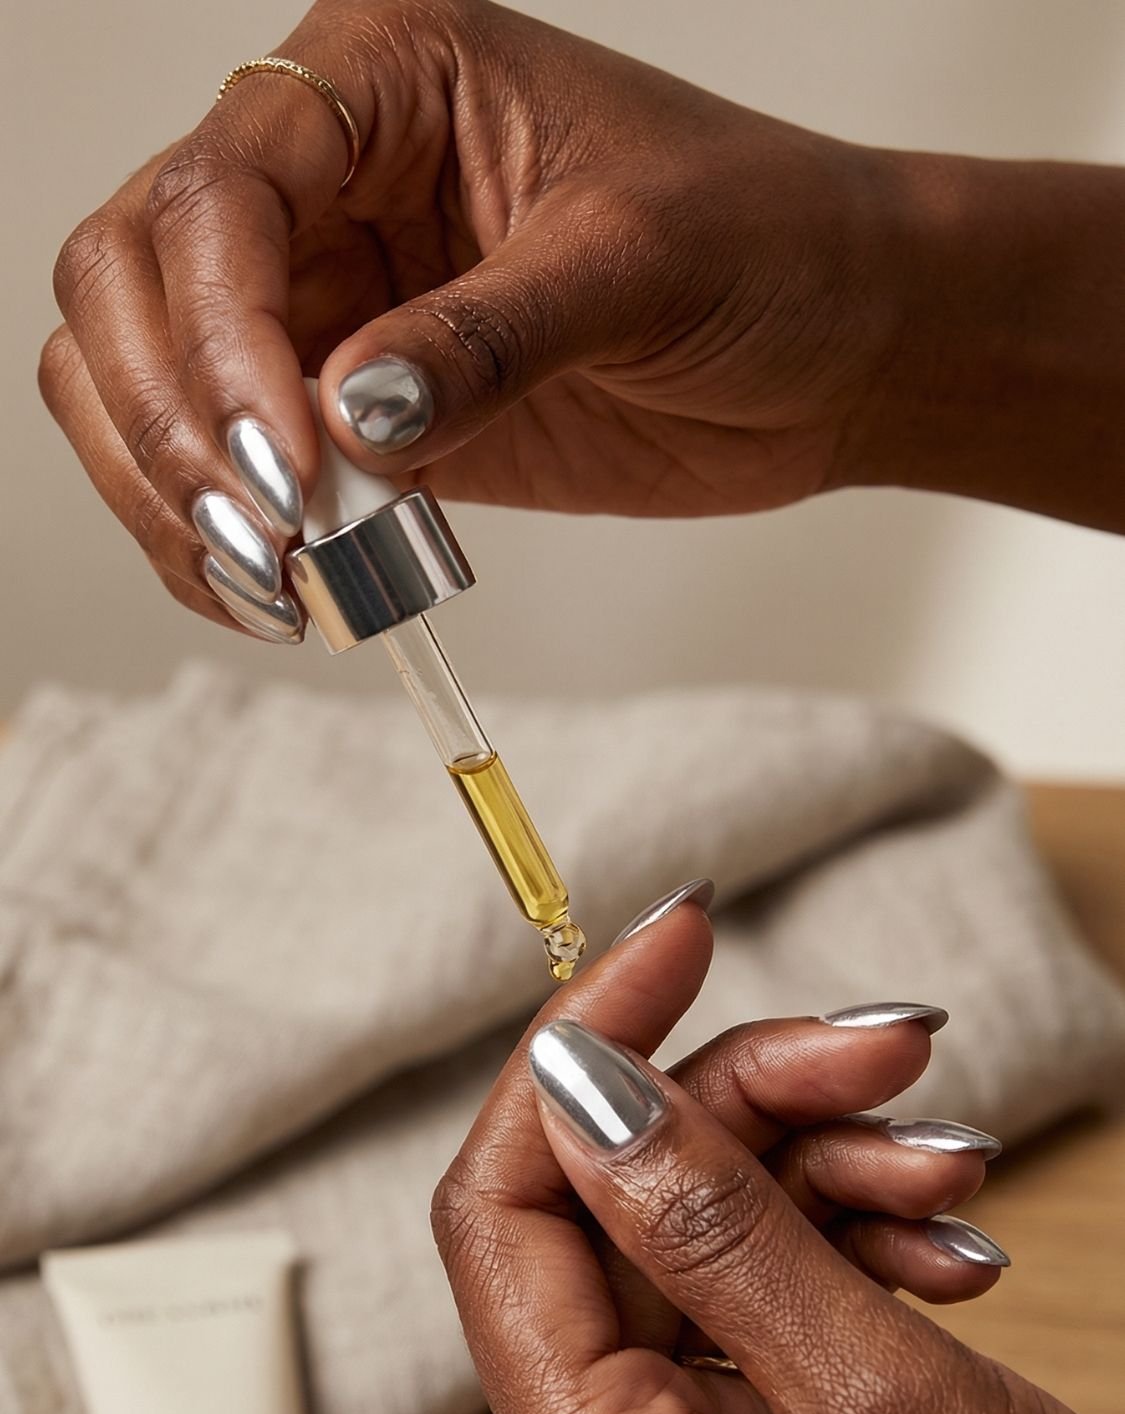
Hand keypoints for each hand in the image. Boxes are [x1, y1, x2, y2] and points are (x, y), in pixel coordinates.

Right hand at [39, 0, 902, 637]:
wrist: (838, 344)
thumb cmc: (766, 244)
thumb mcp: (636, 265)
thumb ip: (484, 338)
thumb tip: (344, 416)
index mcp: (384, 81)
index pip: (221, 189)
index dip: (220, 331)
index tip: (292, 459)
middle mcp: (326, 180)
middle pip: (131, 276)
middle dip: (171, 418)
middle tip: (267, 537)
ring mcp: (326, 298)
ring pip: (140, 377)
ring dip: (173, 492)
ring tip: (276, 585)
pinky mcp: (346, 413)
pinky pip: (226, 471)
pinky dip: (221, 545)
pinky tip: (283, 599)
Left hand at [432, 898, 1124, 1413]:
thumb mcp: (883, 1397)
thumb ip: (711, 1226)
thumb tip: (576, 1084)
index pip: (504, 1222)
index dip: (576, 1060)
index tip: (680, 942)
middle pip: (622, 1234)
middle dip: (755, 1116)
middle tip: (892, 1051)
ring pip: (704, 1275)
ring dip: (824, 1186)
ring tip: (953, 1170)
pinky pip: (763, 1344)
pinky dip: (847, 1271)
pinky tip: (946, 1251)